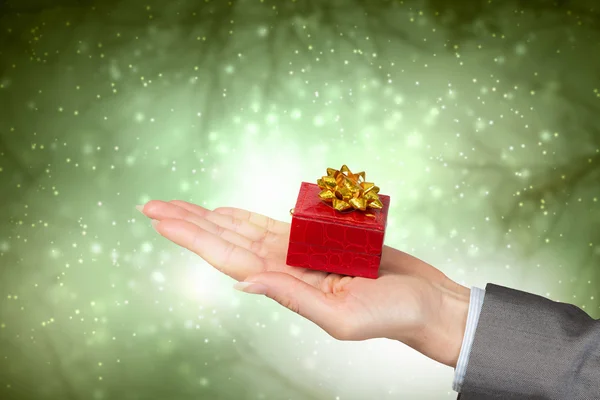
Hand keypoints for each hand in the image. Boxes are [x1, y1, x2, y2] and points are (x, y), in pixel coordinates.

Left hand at [139, 200, 469, 366]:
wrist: (424, 302)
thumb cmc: (391, 315)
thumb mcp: (341, 316)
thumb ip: (292, 297)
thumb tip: (244, 284)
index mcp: (286, 286)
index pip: (227, 257)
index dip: (191, 236)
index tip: (158, 218)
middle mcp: (285, 268)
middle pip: (226, 239)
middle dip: (189, 222)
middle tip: (152, 205)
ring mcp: (300, 253)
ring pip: (245, 229)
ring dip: (212, 216)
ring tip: (180, 205)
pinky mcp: (319, 239)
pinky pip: (275, 224)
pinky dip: (248, 216)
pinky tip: (227, 211)